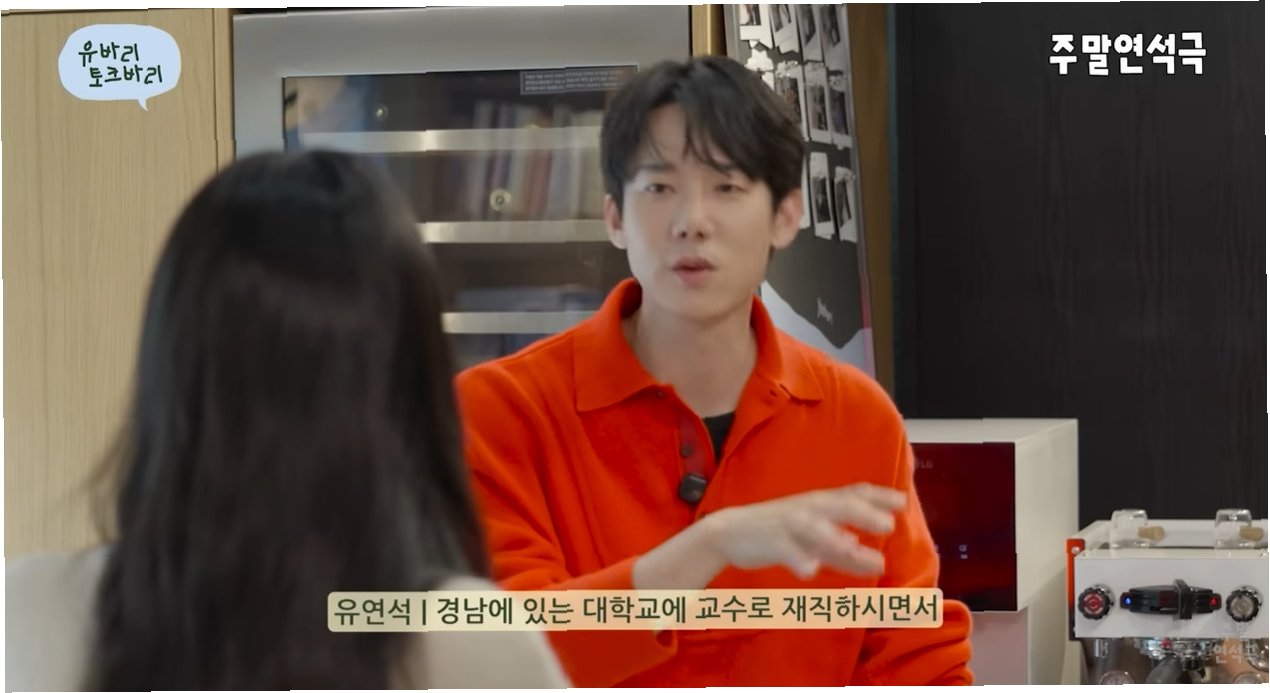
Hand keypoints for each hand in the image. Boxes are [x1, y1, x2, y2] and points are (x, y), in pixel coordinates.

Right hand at [698, 483, 906, 578]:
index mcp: (818, 504)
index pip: (852, 494)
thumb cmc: (775, 532)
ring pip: (814, 529)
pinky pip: (786, 550)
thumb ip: (839, 548)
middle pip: (838, 506)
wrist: (729, 532)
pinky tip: (809, 571)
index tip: (901, 501)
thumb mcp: (811, 538)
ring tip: (854, 550)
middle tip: (889, 525)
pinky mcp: (770, 541)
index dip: (877, 496)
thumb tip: (868, 554)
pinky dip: (798, 559)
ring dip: (834, 538)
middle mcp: (807, 510)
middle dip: (863, 514)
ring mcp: (788, 524)